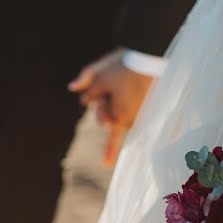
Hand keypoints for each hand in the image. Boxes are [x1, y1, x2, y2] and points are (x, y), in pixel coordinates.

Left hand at [69, 48, 154, 165]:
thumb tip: (72, 88)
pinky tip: (128, 86)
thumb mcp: (100, 75)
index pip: (113, 138)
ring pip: (120, 109)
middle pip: (111, 117)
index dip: (109, 152)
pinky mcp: (148, 102)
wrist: (150, 57)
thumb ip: (86, 83)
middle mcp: (133, 117)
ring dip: (114, 98)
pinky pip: (131, 103)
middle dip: (103, 106)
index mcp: (121, 117)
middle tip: (105, 89)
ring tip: (120, 80)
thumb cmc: (124, 68)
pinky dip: (126, 96)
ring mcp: (141, 111)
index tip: (105, 165)